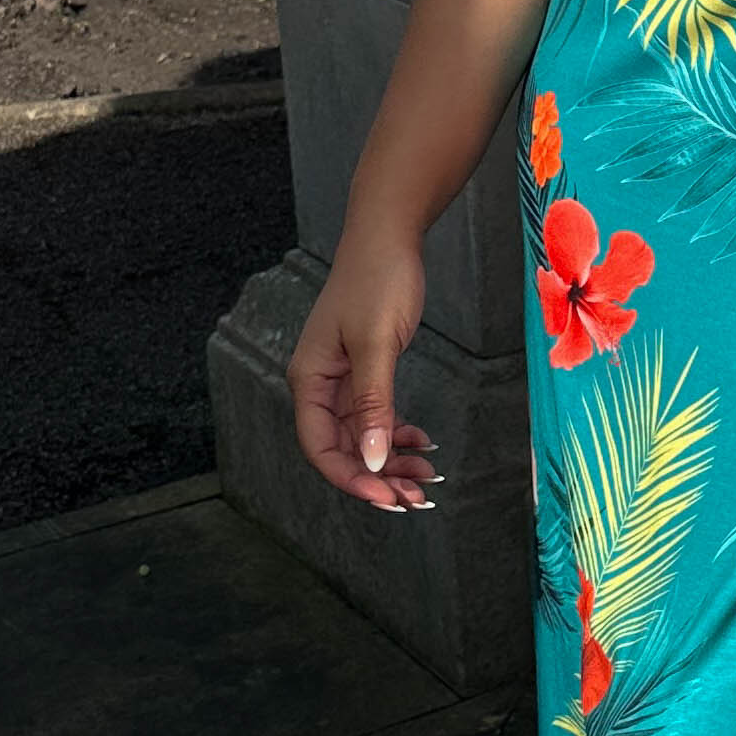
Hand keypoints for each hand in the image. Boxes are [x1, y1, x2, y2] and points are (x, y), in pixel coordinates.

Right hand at [288, 231, 436, 512]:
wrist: (388, 237)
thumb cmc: (377, 280)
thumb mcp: (377, 344)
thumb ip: (374, 403)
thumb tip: (372, 458)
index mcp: (310, 379)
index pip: (320, 447)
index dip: (352, 478)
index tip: (387, 497)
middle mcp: (320, 385)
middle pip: (342, 449)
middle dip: (377, 477)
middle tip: (416, 498)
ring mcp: (342, 379)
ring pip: (363, 437)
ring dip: (391, 460)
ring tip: (425, 478)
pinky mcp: (365, 370)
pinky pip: (377, 416)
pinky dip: (398, 433)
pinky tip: (422, 443)